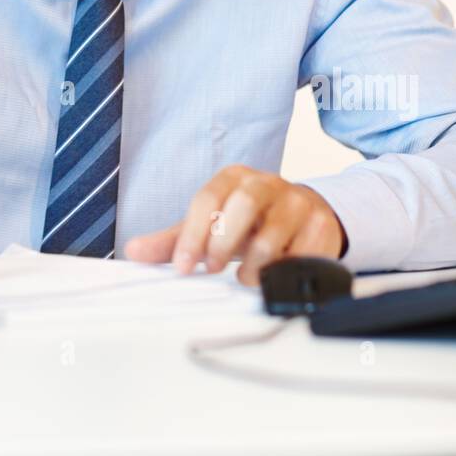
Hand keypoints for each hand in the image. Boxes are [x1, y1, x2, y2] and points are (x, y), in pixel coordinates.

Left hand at [124, 164, 346, 285]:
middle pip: (243, 204)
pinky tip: (277, 273)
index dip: (192, 235)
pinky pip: (302, 254)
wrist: (305, 216)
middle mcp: (267, 183)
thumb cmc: (249, 223)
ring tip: (246, 277)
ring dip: (254, 266)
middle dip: (223, 242)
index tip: (183, 267)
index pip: (207, 199)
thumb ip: (174, 240)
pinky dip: (285, 270)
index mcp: (234, 178)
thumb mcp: (212, 226)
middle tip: (214, 269)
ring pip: (273, 234)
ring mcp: (297, 202)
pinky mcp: (322, 226)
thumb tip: (133, 253)